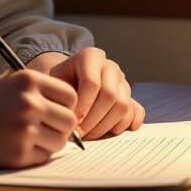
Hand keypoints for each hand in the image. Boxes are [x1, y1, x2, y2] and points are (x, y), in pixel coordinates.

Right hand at [0, 69, 78, 168]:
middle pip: (69, 120)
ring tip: (27, 137)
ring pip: (59, 141)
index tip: (55, 111)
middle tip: (46, 129)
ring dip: (49, 143)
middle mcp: (29, 102)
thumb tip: (72, 104)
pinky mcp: (18, 154)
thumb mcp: (5, 83)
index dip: (64, 105)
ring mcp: (25, 129)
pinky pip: (43, 157)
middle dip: (61, 127)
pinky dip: (34, 155)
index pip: (70, 95)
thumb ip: (35, 89)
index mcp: (28, 79)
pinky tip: (14, 146)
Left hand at [29, 48, 143, 139]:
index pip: (91, 82)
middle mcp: (110, 66)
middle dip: (93, 119)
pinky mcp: (132, 96)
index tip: (72, 121)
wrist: (70, 80)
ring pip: (123, 106)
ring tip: (89, 133)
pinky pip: (136, 112)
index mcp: (91, 56)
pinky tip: (110, 131)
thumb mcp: (54, 83)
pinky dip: (125, 125)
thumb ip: (60, 97)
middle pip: (110, 95)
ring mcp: (123, 82)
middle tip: (80, 133)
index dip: (82, 105)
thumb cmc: (60, 83)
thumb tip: (70, 122)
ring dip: (105, 126)